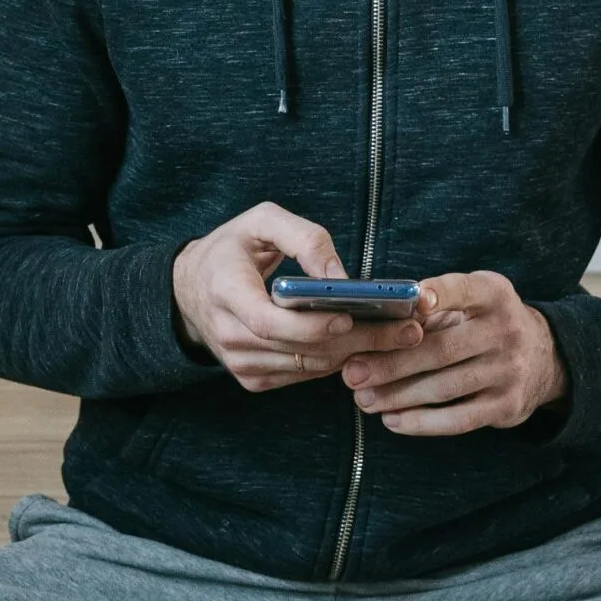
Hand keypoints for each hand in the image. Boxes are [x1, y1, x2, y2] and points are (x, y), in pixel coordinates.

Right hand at [171, 203, 425, 394]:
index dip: (310, 326)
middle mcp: (228, 334)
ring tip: (404, 337)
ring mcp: (240, 363)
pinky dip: (339, 361)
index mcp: (224, 291)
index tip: (350, 318)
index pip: (266, 321)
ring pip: (308, 366)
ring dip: (358, 355)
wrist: (192, 289)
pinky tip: (374, 347)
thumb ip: (303, 238)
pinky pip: (304, 374)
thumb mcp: (260, 221)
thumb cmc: (232, 248)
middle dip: (358, 341)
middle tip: (409, 330)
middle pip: (299, 349)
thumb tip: (343, 277)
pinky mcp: (253, 379)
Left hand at [339, 270, 568, 437]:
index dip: (439, 295)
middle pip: (442, 349)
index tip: (409, 301)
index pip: (463, 290)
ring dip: (398, 396)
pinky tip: (393, 420)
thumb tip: (377, 322)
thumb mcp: (474, 300)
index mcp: (493, 294)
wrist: (545, 357)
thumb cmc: (486, 323)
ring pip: (444, 387)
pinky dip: (422, 423)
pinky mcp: (507, 406)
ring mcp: (509, 371)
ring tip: (363, 399)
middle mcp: (506, 330)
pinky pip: (458, 419)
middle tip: (352, 373)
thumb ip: (435, 307)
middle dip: (392, 363)